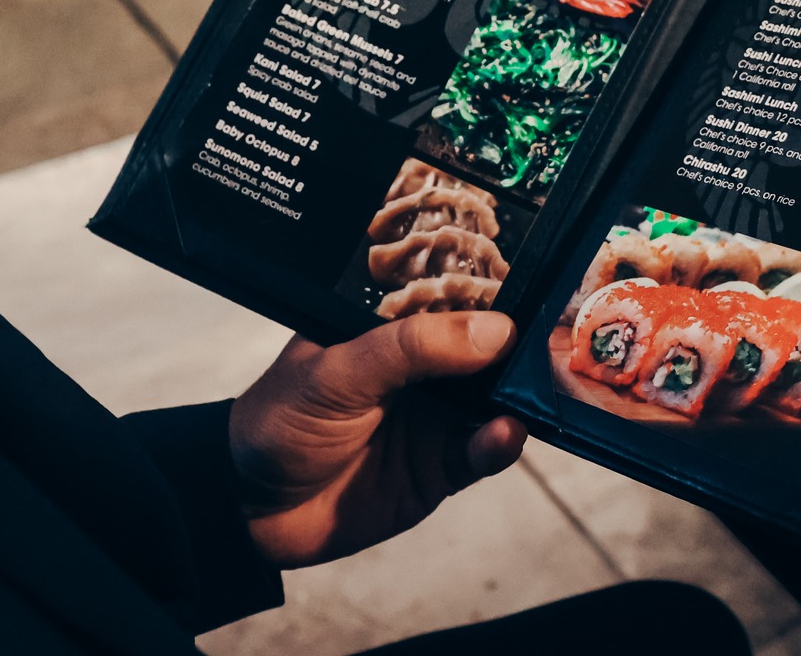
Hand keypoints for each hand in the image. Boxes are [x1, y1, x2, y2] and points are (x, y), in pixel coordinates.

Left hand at [229, 310, 526, 568]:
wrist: (250, 511)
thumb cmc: (280, 421)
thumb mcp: (336, 372)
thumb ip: (411, 348)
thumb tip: (494, 329)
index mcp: (391, 324)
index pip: (450, 295)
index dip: (491, 291)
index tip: (534, 289)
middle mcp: (421, 365)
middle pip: (486, 347)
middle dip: (518, 347)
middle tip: (550, 344)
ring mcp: (436, 415)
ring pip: (495, 399)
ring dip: (516, 396)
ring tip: (524, 394)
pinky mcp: (442, 466)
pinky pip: (484, 451)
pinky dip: (500, 443)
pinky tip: (502, 435)